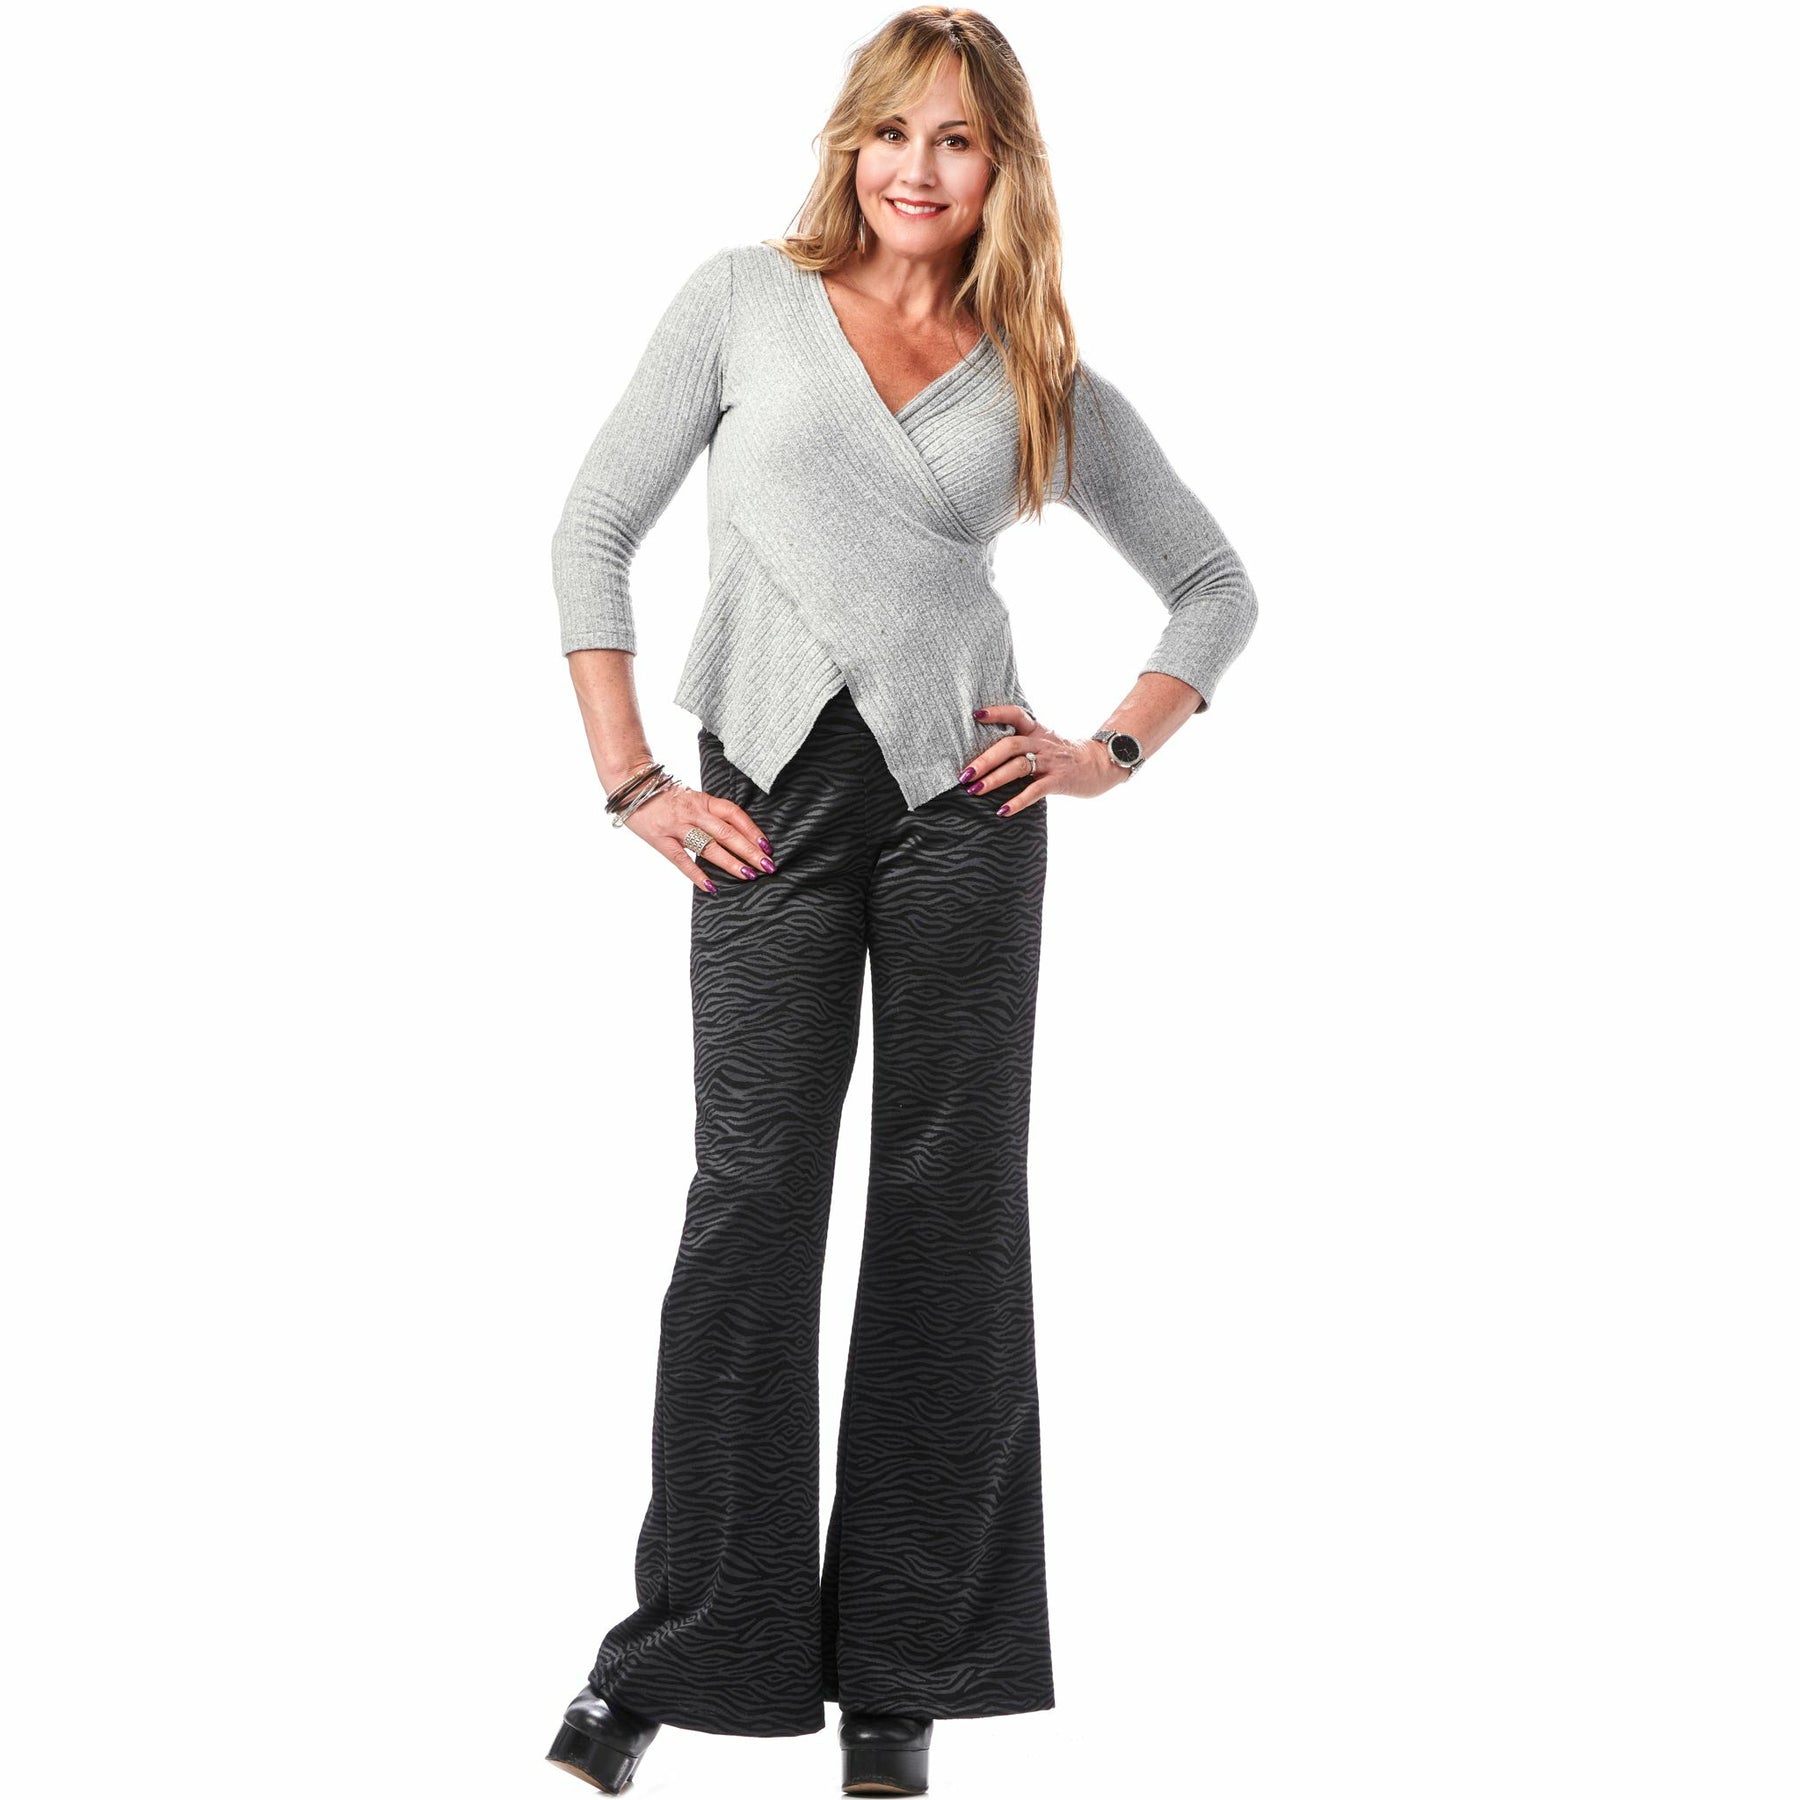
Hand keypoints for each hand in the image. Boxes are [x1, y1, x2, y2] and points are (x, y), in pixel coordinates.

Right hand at [615, 770, 778, 891]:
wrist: (631, 786)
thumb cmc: (664, 794)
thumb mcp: (691, 797)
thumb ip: (709, 813)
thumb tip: (736, 833)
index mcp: (703, 800)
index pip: (734, 814)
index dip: (752, 830)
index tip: (767, 846)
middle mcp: (693, 812)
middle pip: (727, 832)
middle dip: (749, 850)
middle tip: (767, 866)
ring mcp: (676, 826)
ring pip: (709, 846)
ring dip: (730, 862)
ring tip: (748, 876)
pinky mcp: (661, 840)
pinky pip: (681, 859)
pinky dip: (697, 874)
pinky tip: (711, 886)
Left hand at [959, 704, 1128, 814]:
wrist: (1100, 765)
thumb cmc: (1064, 756)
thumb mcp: (1044, 742)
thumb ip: (1021, 744)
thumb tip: (984, 755)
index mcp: (1036, 730)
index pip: (1015, 714)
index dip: (996, 712)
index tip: (976, 715)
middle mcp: (1041, 743)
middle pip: (1009, 745)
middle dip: (984, 759)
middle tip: (964, 774)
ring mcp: (1051, 762)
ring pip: (1018, 766)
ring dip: (994, 779)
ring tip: (974, 790)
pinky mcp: (1059, 780)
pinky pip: (1035, 791)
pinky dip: (1017, 801)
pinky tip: (1002, 811)